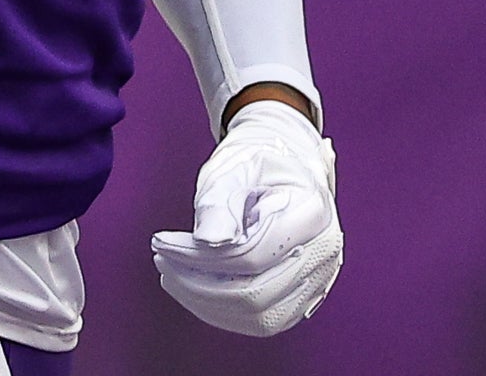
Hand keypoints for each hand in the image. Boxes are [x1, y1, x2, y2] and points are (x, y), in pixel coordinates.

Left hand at [151, 100, 341, 335]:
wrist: (282, 169)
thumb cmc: (258, 165)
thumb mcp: (234, 169)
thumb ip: (221, 204)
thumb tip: (207, 241)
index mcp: (313, 213)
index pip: (254, 256)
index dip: (201, 258)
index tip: (162, 243)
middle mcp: (323, 253)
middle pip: (256, 294)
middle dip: (198, 283)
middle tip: (163, 260)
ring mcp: (317, 280)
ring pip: (258, 317)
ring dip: (205, 302)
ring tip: (174, 273)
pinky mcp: (301, 298)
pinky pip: (260, 321)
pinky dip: (220, 310)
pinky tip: (195, 286)